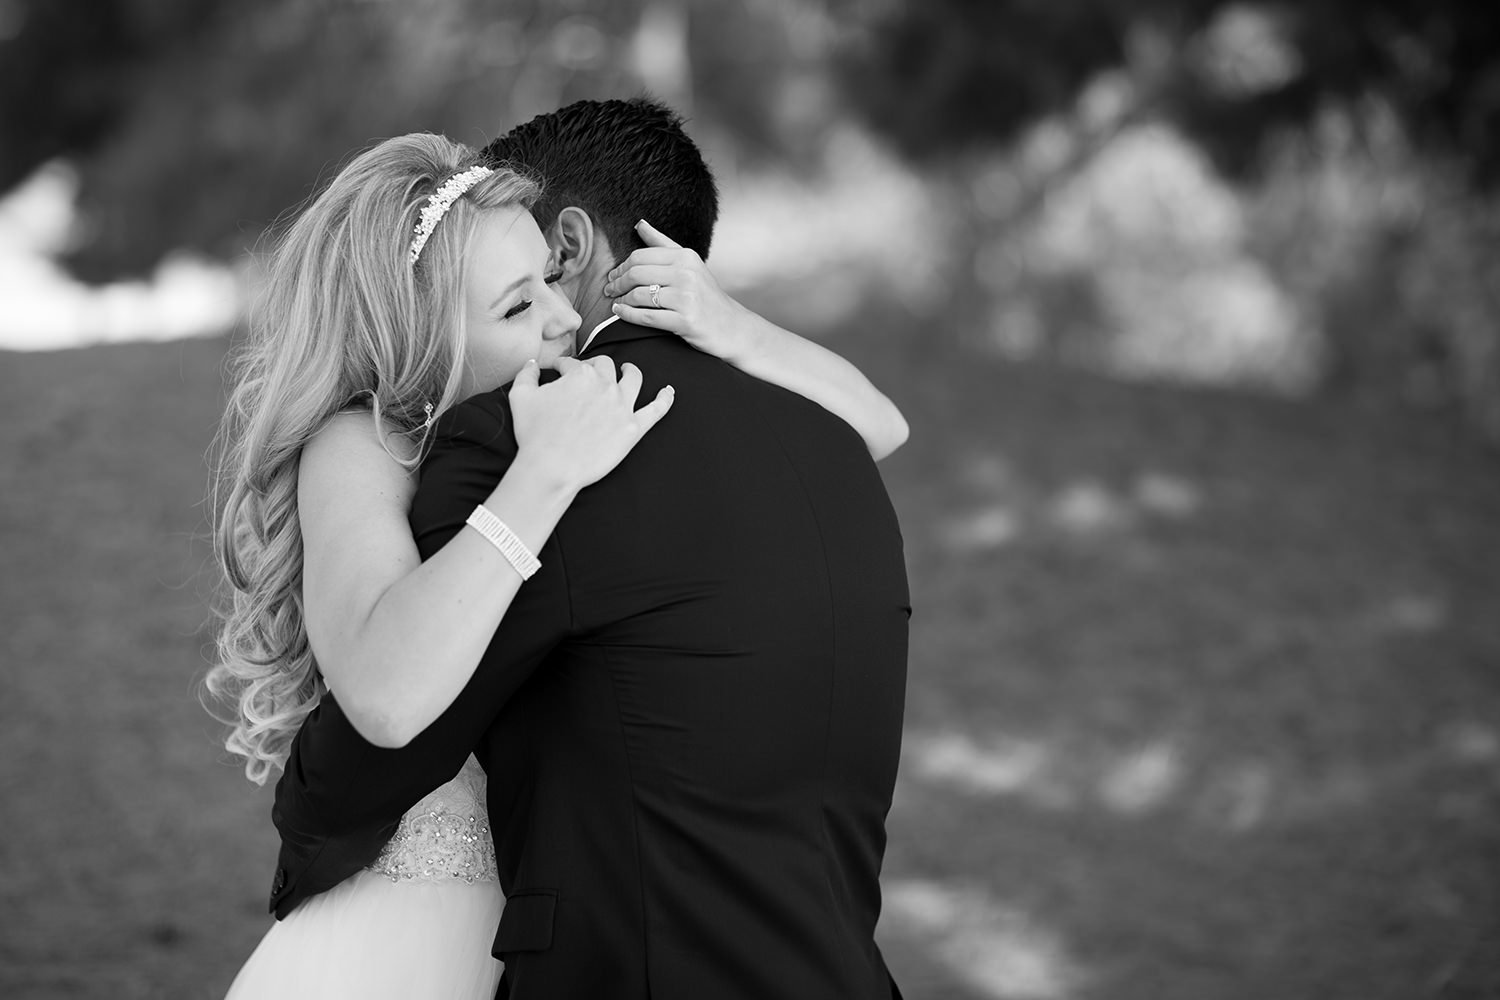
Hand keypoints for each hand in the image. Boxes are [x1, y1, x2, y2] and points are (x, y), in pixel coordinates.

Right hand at [508, 356, 673, 492]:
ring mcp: (622, 407)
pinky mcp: (633, 429)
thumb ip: (526, 373)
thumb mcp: (520, 397)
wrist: (552, 468)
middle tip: (590, 373)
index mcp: (580, 375)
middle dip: (596, 365)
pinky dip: (665, 399)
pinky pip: (656, 410)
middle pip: (605, 366)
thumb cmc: (534, 434)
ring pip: (633, 379)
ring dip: (631, 371)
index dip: (564, 367)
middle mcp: (605, 386)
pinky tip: (669, 392)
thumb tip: (533, 362)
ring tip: (628, 371)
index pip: (573, 364)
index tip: (560, 371)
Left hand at [602, 219, 757, 364]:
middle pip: (637, 273)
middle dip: (617, 282)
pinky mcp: (685, 321)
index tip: (613, 275)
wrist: (732, 327)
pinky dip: (628, 314)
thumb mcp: (689, 265)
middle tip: (608, 289)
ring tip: (615, 302)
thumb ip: (663, 244)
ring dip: (621, 299)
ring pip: (640, 295)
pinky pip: (647, 316)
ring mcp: (687, 298)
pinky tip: (620, 312)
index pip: (641, 256)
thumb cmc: (706, 296)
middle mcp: (687, 274)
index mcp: (686, 257)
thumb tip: (639, 224)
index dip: (621, 266)